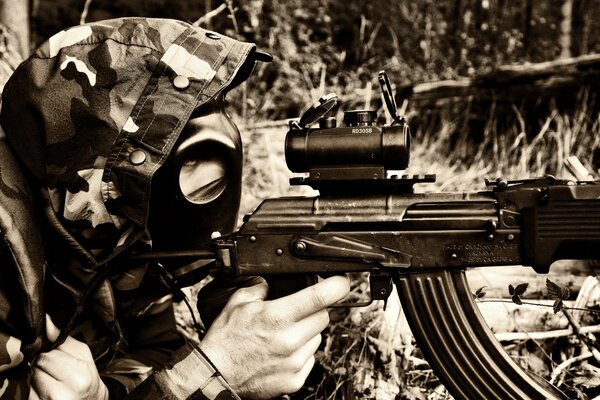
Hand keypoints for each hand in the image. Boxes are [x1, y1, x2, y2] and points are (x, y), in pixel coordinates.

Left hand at [28, 315, 107, 399]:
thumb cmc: (87, 376)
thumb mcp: (82, 355)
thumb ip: (64, 339)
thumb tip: (47, 322)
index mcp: (79, 374)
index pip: (48, 356)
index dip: (49, 353)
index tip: (55, 356)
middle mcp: (66, 391)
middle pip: (38, 366)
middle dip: (43, 364)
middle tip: (54, 368)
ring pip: (31, 379)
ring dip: (37, 376)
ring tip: (51, 379)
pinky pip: (29, 392)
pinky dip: (34, 389)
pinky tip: (46, 389)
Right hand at [199, 275, 349, 398]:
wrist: (216, 375)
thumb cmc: (226, 341)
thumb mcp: (239, 303)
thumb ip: (261, 288)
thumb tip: (274, 281)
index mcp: (278, 317)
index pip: (320, 296)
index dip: (337, 286)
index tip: (341, 282)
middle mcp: (290, 340)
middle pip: (323, 317)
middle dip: (314, 311)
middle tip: (295, 313)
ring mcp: (295, 363)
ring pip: (317, 338)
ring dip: (306, 333)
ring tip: (283, 335)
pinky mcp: (295, 380)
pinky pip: (309, 359)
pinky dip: (300, 354)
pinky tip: (281, 352)